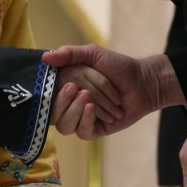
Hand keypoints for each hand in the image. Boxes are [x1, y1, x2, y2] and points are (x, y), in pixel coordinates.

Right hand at [44, 45, 184, 137]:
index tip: (65, 83)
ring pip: (65, 126)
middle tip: (78, 90)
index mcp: (63, 86)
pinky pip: (82, 132)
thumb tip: (45, 58)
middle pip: (52, 114)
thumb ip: (69, 53)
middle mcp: (68, 104)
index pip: (44, 96)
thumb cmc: (118, 66)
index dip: (48, 94)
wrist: (142, 82)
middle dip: (64, 102)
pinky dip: (88, 120)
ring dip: (77, 111)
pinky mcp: (94, 130)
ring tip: (90, 100)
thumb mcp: (93, 54)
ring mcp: (80, 118)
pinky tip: (96, 110)